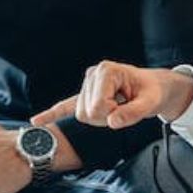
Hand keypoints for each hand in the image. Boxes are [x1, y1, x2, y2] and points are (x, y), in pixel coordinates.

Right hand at [31, 61, 192, 129]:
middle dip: (105, 118)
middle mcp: (93, 74)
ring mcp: (87, 84)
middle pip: (87, 112)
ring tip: (117, 107)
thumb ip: (134, 112)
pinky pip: (65, 106)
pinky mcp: (85, 94)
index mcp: (106, 71)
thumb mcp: (150, 102)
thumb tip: (114, 121)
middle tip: (123, 108)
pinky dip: (52, 114)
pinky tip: (36, 122)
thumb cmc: (153, 91)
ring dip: (101, 119)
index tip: (127, 106)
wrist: (155, 87)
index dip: (112, 113)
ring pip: (82, 116)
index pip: (96, 106)